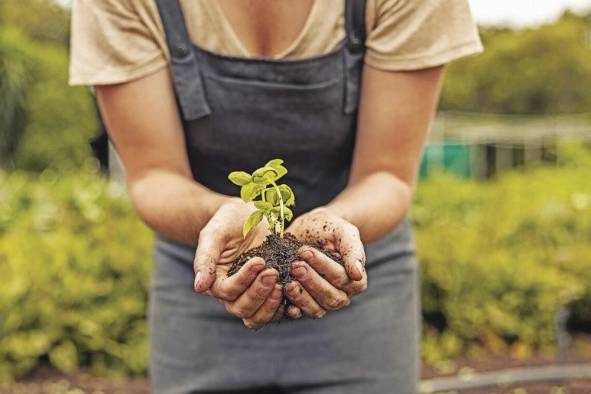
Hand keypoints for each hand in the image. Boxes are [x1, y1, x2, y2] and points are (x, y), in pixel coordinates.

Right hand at [193, 198, 283, 328]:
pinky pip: (278, 311)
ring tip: (283, 284)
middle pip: (242, 309)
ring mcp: (253, 296)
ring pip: (258, 317)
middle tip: (273, 272)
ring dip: (271, 305)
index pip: (227, 291)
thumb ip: (205, 259)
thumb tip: (199, 288)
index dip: (243, 280)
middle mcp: (234, 294)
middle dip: (258, 293)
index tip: (259, 261)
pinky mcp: (272, 293)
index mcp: (216, 282)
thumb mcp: (214, 234)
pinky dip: (286, 309)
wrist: (249, 216)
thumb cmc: (228, 222)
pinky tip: (295, 300)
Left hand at [285, 208, 366, 317]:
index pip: (343, 279)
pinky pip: (300, 313)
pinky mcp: (304, 305)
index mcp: (355, 280)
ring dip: (301, 296)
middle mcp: (341, 295)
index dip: (325, 267)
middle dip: (311, 281)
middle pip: (331, 297)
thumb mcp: (342, 231)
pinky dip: (292, 308)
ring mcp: (322, 302)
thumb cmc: (327, 228)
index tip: (307, 252)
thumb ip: (353, 250)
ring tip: (288, 281)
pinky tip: (283, 297)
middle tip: (295, 265)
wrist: (307, 229)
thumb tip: (357, 274)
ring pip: (317, 308)